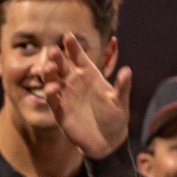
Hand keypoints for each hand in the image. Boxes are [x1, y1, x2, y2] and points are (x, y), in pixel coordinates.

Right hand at [39, 33, 131, 159]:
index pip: (79, 58)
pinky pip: (53, 100)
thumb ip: (123, 86)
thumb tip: (127, 70)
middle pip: (63, 66)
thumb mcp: (121, 101)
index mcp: (90, 76)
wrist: (108, 141)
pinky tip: (54, 88)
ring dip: (49, 73)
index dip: (73, 47)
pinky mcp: (60, 111)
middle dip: (57, 58)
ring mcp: (66, 96)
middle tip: (52, 50)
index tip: (68, 35)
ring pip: (53, 80)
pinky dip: (51, 94)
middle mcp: (75, 83)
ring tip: (50, 67)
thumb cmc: (115, 117)